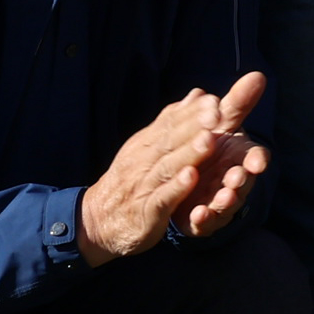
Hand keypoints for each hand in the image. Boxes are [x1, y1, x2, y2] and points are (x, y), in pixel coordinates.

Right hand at [79, 71, 268, 263]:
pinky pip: (162, 198)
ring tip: (209, 140)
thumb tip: (199, 93)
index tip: (215, 100)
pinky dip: (176, 188)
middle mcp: (143, 161)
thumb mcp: (147, 148)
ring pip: (167, 167)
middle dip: (193, 126)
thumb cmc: (131, 177)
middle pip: (169, 141)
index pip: (169, 123)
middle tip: (217, 113)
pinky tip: (191, 177)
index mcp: (146, 143)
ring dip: (188, 153)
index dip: (191, 112)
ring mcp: (143, 187)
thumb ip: (173, 122)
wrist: (96, 220)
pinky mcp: (146, 212)